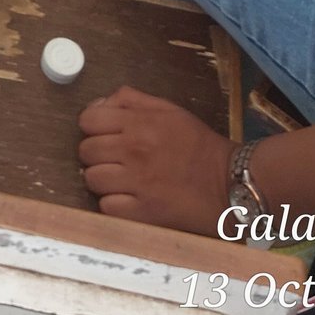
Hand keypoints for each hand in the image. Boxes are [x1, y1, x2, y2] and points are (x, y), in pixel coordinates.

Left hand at [77, 86, 232, 234]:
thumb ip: (131, 101)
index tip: (104, 136)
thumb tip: (98, 105)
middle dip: (96, 155)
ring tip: (120, 181)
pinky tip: (129, 200)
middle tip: (113, 160)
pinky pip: (107, 207)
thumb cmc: (198, 145)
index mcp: (139, 123)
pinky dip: (114, 205)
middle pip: (86, 151)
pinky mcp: (144, 213)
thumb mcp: (168, 110)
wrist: (229, 182)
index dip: (92, 128)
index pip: (88, 121)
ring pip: (92, 180)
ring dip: (103, 181)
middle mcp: (134, 150)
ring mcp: (137, 183)